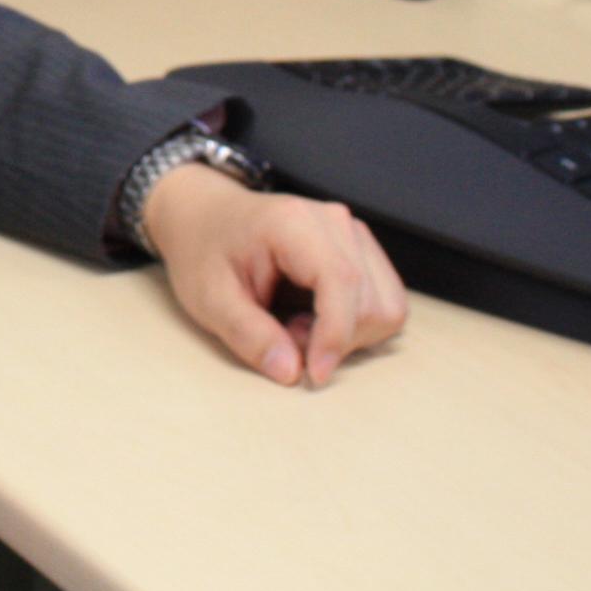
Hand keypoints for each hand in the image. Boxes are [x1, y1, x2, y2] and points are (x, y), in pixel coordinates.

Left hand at [137, 167, 407, 387]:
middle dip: (335, 339)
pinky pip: (383, 302)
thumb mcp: (208, 298)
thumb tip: (292, 372)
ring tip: (296, 325)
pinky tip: (312, 317)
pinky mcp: (361, 249)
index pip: (342, 282)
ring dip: (348, 334)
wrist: (205, 215)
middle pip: (371, 302)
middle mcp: (335, 221)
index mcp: (294, 223)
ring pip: (386, 307)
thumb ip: (248, 335)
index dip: (336, 335)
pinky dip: (353, 324)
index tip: (313, 374)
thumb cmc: (205, 252)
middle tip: (284, 337)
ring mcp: (353, 233)